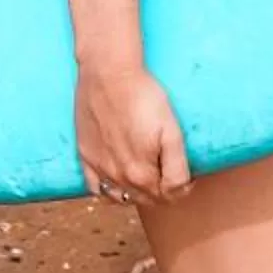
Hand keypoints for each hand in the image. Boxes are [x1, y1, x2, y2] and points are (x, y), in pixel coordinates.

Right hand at [75, 61, 191, 204]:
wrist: (108, 74)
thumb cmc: (143, 97)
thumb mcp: (172, 132)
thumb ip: (177, 168)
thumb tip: (179, 190)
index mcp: (141, 174)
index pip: (168, 196)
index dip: (182, 187)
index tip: (187, 173)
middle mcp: (118, 177)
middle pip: (145, 199)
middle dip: (161, 192)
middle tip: (169, 173)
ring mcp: (99, 168)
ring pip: (121, 197)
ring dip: (137, 193)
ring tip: (146, 177)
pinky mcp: (85, 155)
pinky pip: (94, 187)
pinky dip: (106, 190)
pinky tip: (115, 180)